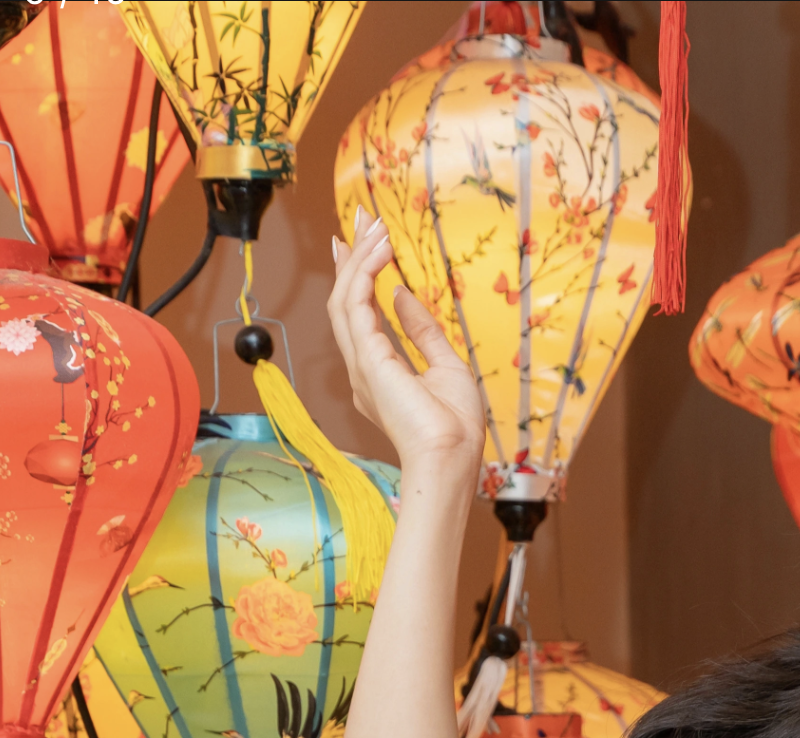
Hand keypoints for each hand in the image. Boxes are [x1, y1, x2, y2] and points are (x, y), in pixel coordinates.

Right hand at [327, 206, 485, 475]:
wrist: (451, 455)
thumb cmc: (454, 425)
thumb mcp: (446, 366)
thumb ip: (423, 331)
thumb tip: (403, 295)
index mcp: (379, 372)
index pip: (360, 315)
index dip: (359, 276)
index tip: (363, 244)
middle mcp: (363, 367)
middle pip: (346, 300)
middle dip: (353, 257)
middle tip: (363, 220)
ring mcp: (360, 363)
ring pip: (345, 297)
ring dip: (358, 258)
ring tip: (373, 227)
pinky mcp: (366, 358)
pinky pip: (355, 304)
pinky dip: (364, 273)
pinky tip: (378, 251)